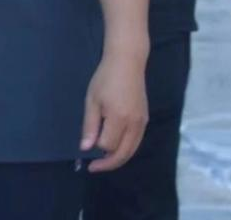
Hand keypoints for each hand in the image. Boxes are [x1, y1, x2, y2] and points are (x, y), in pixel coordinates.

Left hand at [81, 52, 147, 172]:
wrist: (127, 63)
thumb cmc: (105, 78)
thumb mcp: (92, 100)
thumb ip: (90, 125)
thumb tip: (86, 148)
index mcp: (119, 118)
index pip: (108, 145)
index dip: (97, 148)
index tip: (85, 148)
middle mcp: (134, 124)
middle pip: (124, 153)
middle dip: (109, 163)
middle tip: (93, 167)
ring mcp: (142, 123)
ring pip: (132, 150)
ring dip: (118, 158)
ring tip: (103, 160)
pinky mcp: (145, 119)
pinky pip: (137, 141)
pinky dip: (126, 149)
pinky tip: (115, 146)